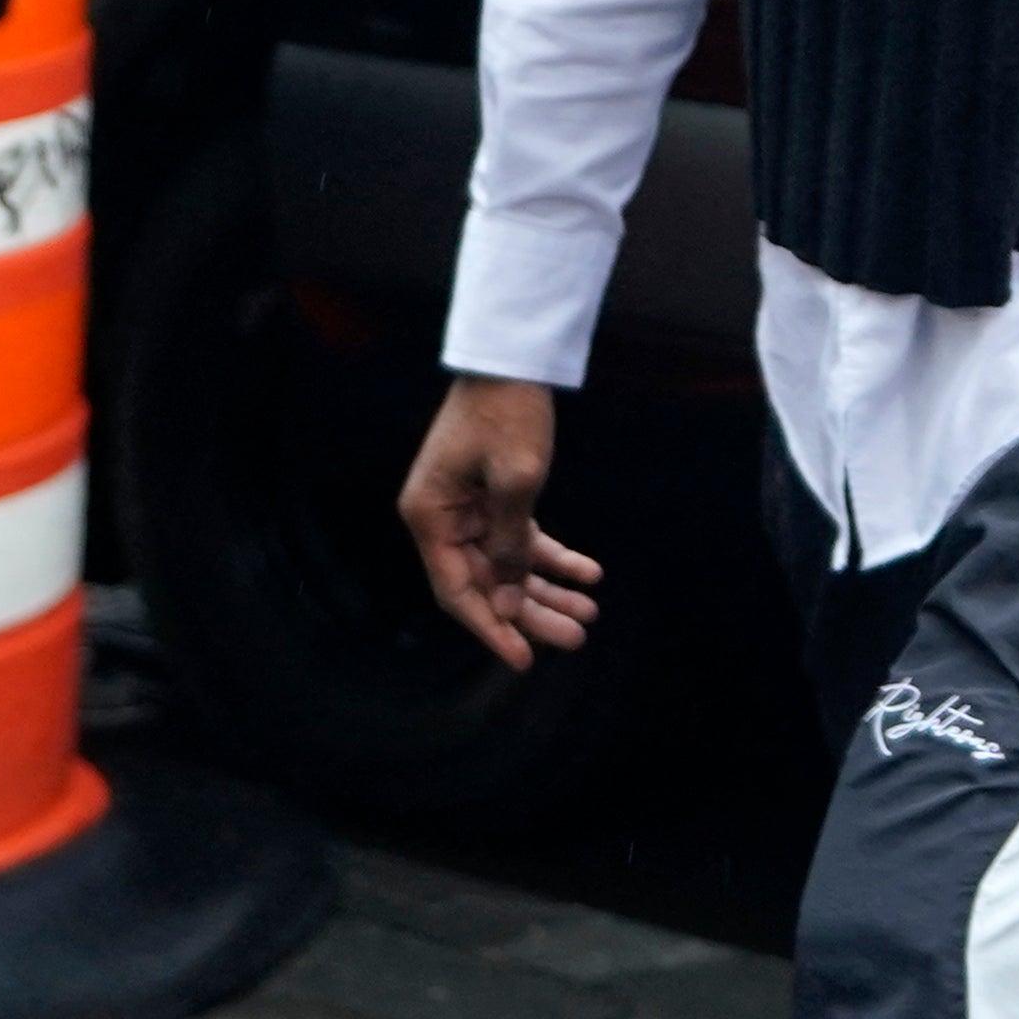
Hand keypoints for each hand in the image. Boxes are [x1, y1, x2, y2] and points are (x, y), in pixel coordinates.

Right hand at [399, 375, 601, 668]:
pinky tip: (589, 573)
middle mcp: (441, 518)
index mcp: (429, 516)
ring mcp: (467, 508)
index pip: (456, 590)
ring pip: (507, 565)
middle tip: (575, 637)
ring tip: (588, 612)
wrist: (513, 359)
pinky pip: (522, 539)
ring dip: (546, 589)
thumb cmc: (508, 413)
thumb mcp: (517, 481)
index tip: (523, 660)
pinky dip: (553, 557)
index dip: (490, 628)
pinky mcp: (494, 496)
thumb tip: (505, 603)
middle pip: (486, 583)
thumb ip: (509, 545)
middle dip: (531, 613)